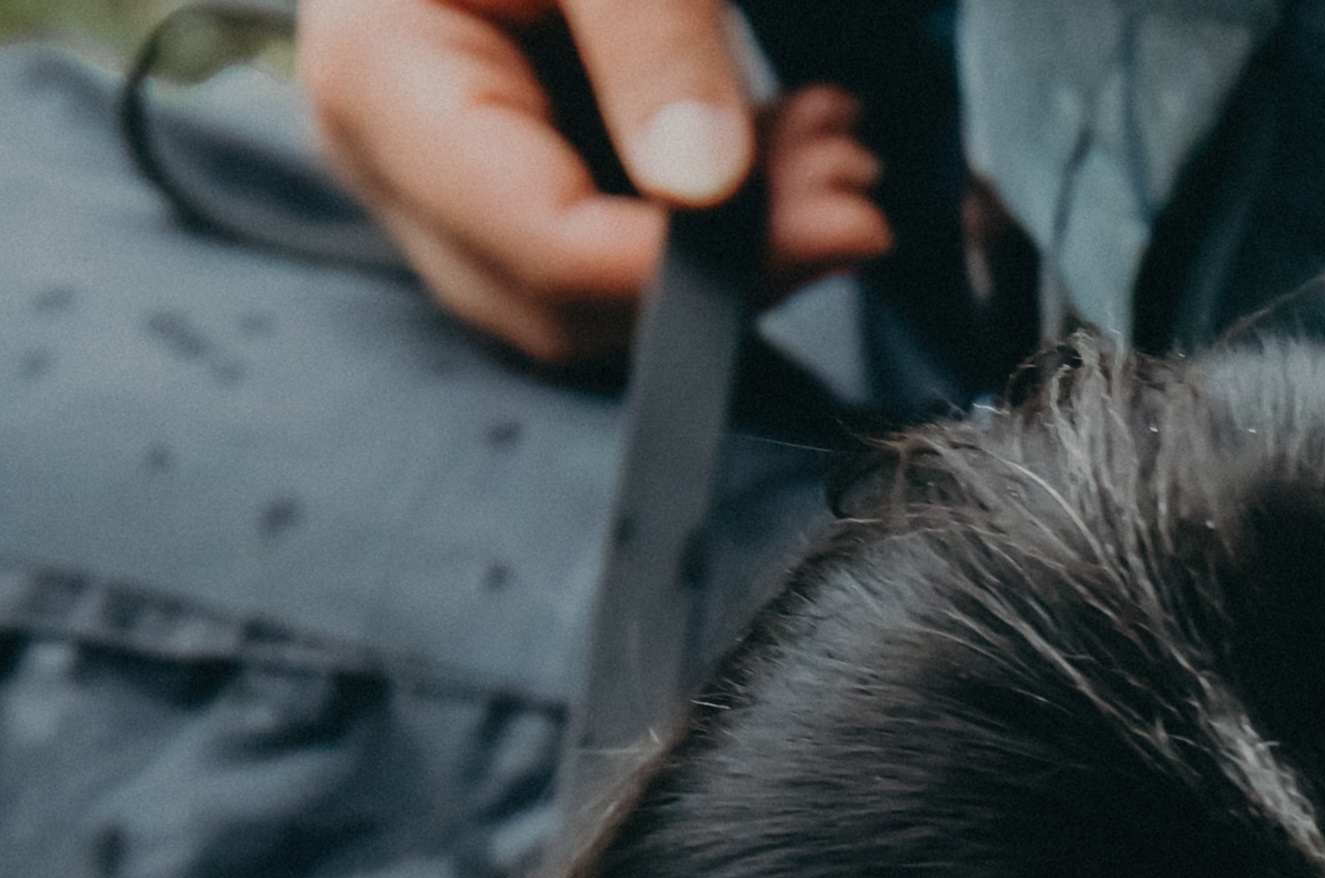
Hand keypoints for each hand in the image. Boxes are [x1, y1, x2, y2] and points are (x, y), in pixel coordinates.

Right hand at [301, 0, 892, 365]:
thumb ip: (648, 36)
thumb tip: (706, 186)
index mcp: (382, 83)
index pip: (543, 248)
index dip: (690, 270)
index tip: (833, 225)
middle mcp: (397, 165)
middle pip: (575, 305)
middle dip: (731, 271)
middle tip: (853, 188)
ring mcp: (448, 188)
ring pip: (609, 301)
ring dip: (743, 250)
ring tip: (835, 151)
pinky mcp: (509, 180)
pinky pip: (619, 252)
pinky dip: (721, 221)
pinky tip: (793, 152)